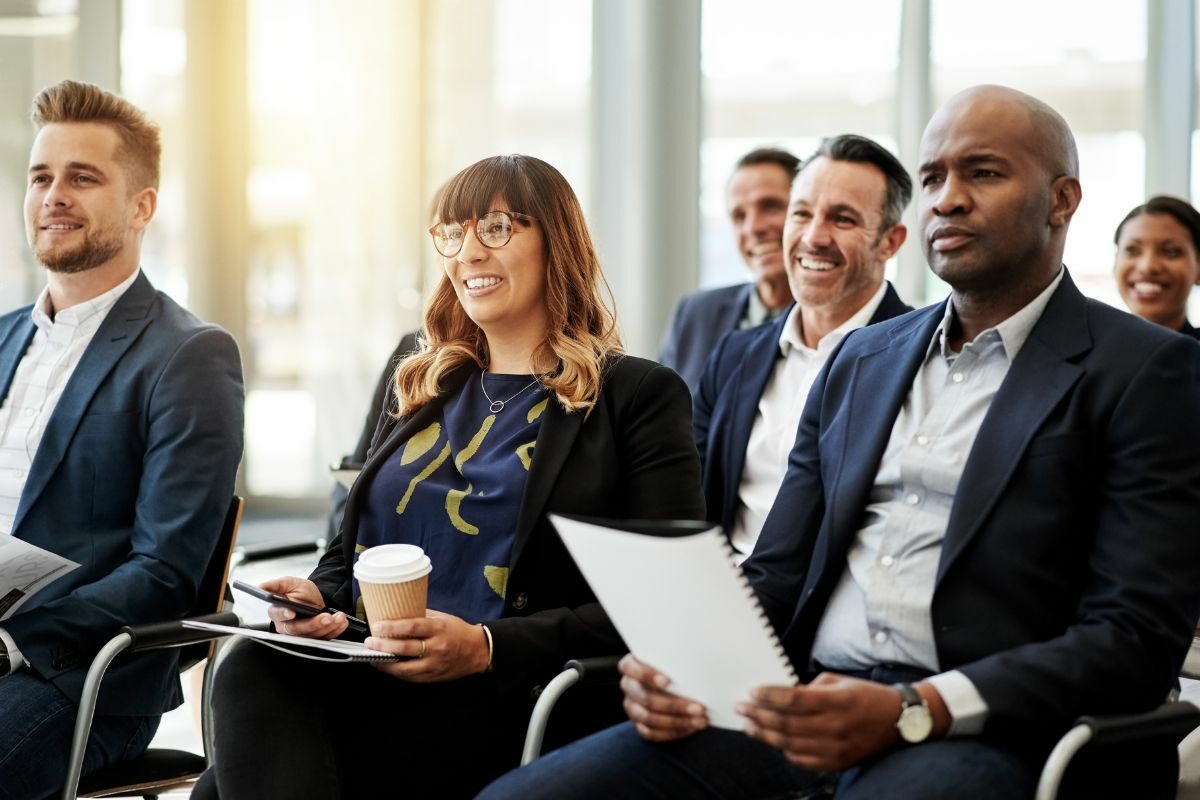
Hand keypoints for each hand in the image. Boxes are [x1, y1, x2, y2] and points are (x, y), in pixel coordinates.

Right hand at [261, 577, 348, 639]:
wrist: (315, 598)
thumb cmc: (299, 592)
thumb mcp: (289, 583)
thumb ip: (276, 585)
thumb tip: (261, 586)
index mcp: (278, 613)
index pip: (278, 616)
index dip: (284, 614)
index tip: (292, 612)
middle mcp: (289, 626)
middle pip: (298, 629)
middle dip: (313, 623)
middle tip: (326, 616)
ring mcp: (303, 634)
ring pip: (313, 635)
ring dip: (328, 626)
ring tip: (338, 617)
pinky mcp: (316, 637)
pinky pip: (326, 637)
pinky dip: (336, 630)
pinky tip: (342, 622)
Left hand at [365, 610, 488, 681]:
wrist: (478, 651)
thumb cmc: (459, 631)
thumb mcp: (442, 618)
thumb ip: (422, 616)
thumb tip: (398, 613)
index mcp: (439, 629)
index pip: (412, 627)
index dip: (392, 627)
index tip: (378, 626)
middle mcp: (437, 647)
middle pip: (405, 648)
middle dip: (383, 646)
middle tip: (371, 642)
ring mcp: (435, 664)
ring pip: (405, 668)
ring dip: (386, 663)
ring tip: (374, 657)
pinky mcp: (433, 677)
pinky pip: (411, 677)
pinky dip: (397, 672)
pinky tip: (389, 666)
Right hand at [619, 653, 707, 741]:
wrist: (672, 680)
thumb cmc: (672, 664)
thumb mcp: (670, 657)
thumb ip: (675, 660)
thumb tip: (697, 664)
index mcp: (630, 665)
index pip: (631, 668)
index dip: (647, 675)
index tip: (667, 682)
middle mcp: (628, 686)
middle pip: (645, 698)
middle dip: (674, 705)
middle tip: (699, 708)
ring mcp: (632, 707)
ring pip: (650, 719)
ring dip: (677, 722)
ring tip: (700, 721)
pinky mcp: (638, 724)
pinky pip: (652, 733)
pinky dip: (673, 732)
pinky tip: (690, 728)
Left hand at [737, 673, 905, 771]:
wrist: (897, 721)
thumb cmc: (865, 696)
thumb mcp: (838, 681)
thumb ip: (809, 689)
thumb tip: (781, 695)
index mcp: (836, 701)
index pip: (793, 700)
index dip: (769, 696)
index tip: (752, 691)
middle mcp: (835, 727)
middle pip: (786, 724)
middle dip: (759, 715)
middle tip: (742, 708)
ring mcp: (836, 748)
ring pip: (790, 744)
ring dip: (765, 735)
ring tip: (749, 725)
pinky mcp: (837, 763)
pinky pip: (803, 760)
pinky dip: (785, 751)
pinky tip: (773, 741)